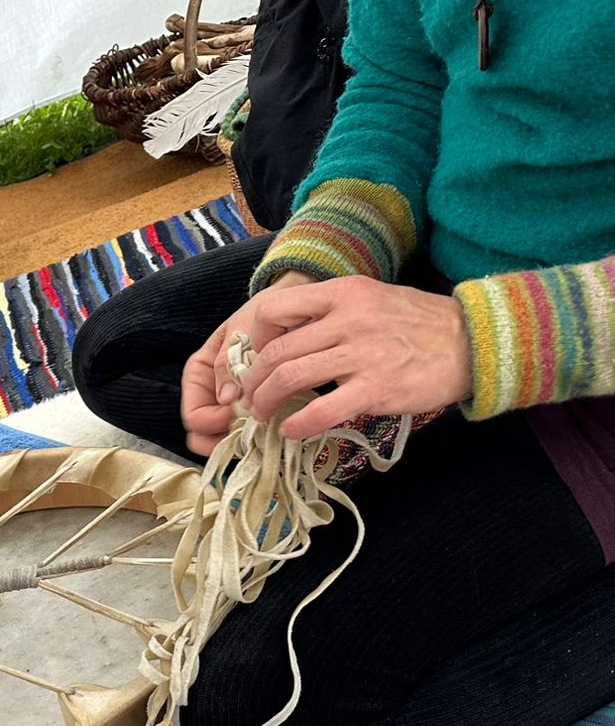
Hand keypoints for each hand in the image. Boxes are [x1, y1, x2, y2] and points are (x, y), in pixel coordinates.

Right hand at [180, 271, 316, 455]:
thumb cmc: (265, 314)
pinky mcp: (258, 408)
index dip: (210, 421)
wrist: (295, 306)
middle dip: (222, 440)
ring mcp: (235, 404)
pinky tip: (274, 430)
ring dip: (240, 443)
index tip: (235, 412)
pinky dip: (258, 437)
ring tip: (261, 434)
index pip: (193, 414)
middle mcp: (213, 393)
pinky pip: (250, 432)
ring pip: (225, 439)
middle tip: (247, 435)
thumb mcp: (242, 331)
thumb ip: (227, 362)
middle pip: (204, 435)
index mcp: (201, 373)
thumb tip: (226, 400)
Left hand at [235, 278, 472, 437]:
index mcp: (344, 293)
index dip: (255, 338)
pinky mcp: (376, 388)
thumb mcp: (373, 300)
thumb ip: (332, 313)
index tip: (255, 358)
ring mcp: (362, 354)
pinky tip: (292, 432)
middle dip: (253, 380)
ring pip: (290, 378)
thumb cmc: (420, 324)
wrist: (474, 342)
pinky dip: (297, 425)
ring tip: (263, 414)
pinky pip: (321, 411)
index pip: (275, 309)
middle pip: (276, 351)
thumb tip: (286, 338)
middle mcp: (349, 319)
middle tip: (251, 396)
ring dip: (266, 402)